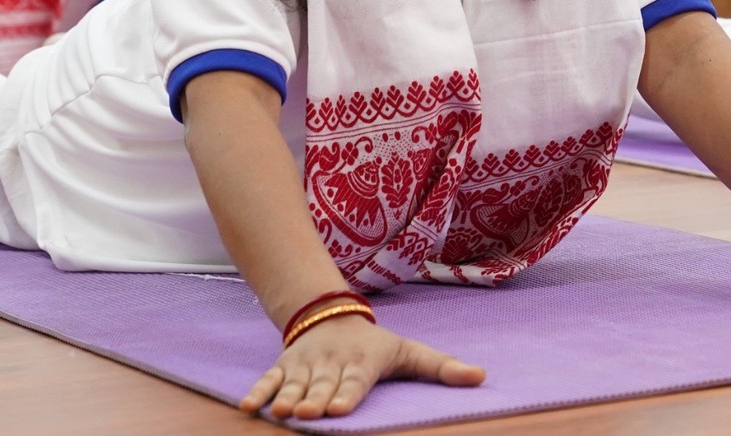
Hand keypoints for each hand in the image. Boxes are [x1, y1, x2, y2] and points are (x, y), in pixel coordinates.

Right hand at [240, 313, 484, 420]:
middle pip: (322, 385)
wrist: (333, 316)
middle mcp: (331, 364)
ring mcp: (305, 366)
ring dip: (286, 397)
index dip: (347, 394)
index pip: (355, 380)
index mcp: (362, 362)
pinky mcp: (284, 367)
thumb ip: (442, 367)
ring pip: (294, 384)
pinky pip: (269, 379)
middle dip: (314, 399)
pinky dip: (258, 392)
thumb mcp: (410, 352)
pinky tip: (248, 408)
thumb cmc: (377, 346)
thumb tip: (482, 377)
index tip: (338, 408)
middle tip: (308, 413)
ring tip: (281, 412)